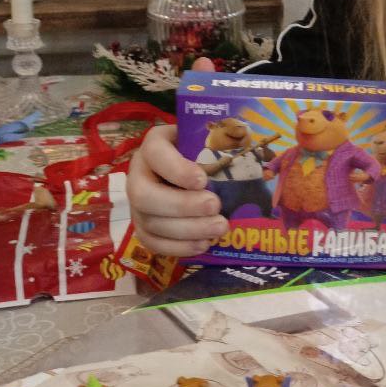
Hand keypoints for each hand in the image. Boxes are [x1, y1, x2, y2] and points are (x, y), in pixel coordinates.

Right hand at [126, 124, 227, 256]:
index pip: (155, 154)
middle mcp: (138, 175)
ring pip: (151, 223)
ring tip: (220, 227)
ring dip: (188, 230)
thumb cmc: (200, 152)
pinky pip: (153, 243)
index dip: (176, 170)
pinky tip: (203, 243)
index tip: (202, 180)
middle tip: (215, 205)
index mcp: (153, 146)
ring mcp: (137, 205)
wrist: (187, 171)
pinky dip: (179, 247)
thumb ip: (218, 143)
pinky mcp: (143, 228)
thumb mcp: (206, 139)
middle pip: (144, 195)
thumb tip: (248, 147)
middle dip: (181, 205)